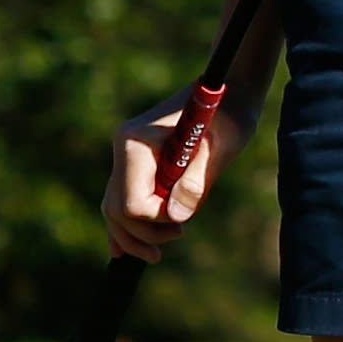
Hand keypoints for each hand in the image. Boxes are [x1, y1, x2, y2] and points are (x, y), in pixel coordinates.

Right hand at [101, 88, 246, 262]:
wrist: (228, 89)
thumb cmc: (228, 115)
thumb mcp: (221, 148)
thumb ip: (196, 182)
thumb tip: (175, 218)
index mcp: (135, 143)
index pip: (131, 202)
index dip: (155, 222)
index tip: (183, 223)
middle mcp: (124, 148)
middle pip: (116, 209)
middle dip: (142, 234)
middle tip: (178, 236)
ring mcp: (126, 154)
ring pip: (113, 207)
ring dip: (134, 234)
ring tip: (158, 252)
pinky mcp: (136, 161)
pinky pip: (120, 197)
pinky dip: (124, 223)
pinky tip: (123, 249)